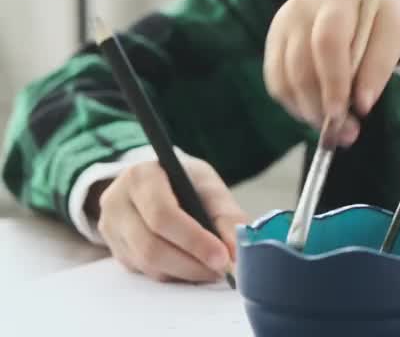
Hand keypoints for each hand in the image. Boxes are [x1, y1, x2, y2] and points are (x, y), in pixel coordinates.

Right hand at [92, 157, 247, 282]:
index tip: (222, 257)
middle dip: (192, 263)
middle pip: (151, 246)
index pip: (163, 215)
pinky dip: (174, 274)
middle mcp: (117, 203)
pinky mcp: (116, 251)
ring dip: (186, 272)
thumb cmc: (184, 182)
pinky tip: (194, 268)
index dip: (194, 240)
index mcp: (141, 177)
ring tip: (213, 270)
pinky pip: (146, 272)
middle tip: (222, 270)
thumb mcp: (207, 185)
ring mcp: (111, 230)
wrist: (156, 183)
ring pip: (147, 264)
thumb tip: (237, 249)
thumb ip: (226, 214)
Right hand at [264, 0, 399, 144]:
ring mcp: (281, 26)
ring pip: (284, 79)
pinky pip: (277, 83)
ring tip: (338, 130)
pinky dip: (297, 105)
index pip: (327, 42)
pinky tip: (319, 114)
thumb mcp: (394, 32)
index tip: (352, 112)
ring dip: (309, 112)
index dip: (336, 81)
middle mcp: (300, 9)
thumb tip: (363, 105)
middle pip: (301, 65)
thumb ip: (380, 65)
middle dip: (322, 105)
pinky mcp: (273, 45)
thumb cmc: (380, 16)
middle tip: (348, 132)